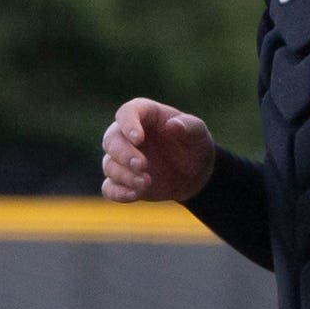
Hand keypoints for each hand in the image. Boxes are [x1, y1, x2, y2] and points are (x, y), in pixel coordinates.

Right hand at [102, 96, 217, 202]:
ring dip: (125, 175)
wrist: (193, 174)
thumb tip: (173, 125)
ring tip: (147, 183)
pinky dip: (118, 193)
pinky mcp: (122, 181)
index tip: (137, 139)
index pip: (127, 113)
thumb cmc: (194, 146)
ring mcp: (122, 159)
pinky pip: (109, 187)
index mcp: (145, 116)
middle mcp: (127, 135)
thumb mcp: (199, 134)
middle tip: (142, 165)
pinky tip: (134, 195)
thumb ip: (190, 126)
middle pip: (111, 140)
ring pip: (109, 165)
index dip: (128, 124)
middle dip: (123, 154)